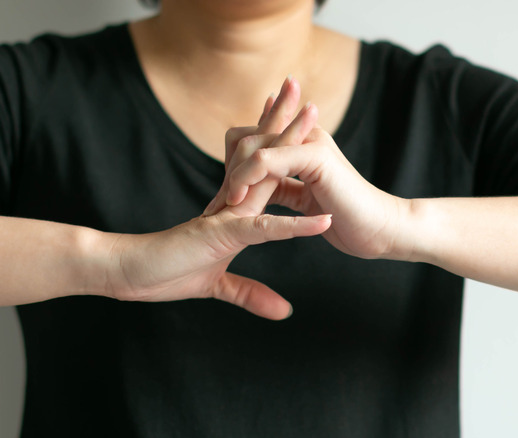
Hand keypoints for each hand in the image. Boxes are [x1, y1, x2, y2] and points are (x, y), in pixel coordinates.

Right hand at [104, 77, 330, 319]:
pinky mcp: (223, 236)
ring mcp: (230, 217)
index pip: (264, 168)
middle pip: (266, 156)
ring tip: (314, 116)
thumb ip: (250, 293)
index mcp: (238, 209)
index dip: (280, 141)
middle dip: (285, 122)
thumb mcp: (219, 286)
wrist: (127, 273)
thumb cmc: (166, 272)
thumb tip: (284, 311)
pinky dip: (296, 228)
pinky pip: (265, 230)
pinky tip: (323, 220)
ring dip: (292, 148)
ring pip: (268, 177)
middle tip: (303, 89)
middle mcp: (235, 205)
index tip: (300, 117)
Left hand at [205, 81, 412, 259]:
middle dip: (226, 172)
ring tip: (224, 207)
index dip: (231, 170)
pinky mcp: (315, 156)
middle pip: (244, 137)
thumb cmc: (347, 219)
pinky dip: (247, 178)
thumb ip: (280, 186)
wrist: (381, 229)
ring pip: (252, 145)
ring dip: (233, 177)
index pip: (251, 141)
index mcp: (301, 144)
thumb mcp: (303, 199)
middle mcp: (304, 136)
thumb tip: (253, 189)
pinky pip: (267, 159)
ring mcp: (311, 142)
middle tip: (214, 207)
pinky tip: (239, 201)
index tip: (218, 203)